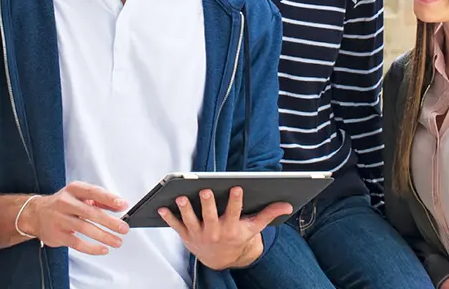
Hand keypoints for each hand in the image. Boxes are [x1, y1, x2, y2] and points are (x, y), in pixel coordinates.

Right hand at [21, 181, 129, 254]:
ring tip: (117, 241)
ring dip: (104, 236)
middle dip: (110, 222)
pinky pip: (77, 243)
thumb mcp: (79, 196)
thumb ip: (100, 201)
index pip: (93, 192)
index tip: (123, 205)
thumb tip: (120, 206)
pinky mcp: (57, 234)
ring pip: (85, 229)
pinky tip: (102, 249)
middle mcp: (65, 203)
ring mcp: (60, 219)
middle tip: (123, 228)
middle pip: (91, 213)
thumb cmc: (62, 204)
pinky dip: (91, 248)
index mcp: (74, 190)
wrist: (36, 214)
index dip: (109, 199)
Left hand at [159, 187, 292, 270]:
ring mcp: (199, 234)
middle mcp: (215, 231)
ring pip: (191, 220)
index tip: (236, 188)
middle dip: (207, 203)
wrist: (221, 259)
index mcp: (232, 227)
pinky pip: (176, 226)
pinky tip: (161, 207)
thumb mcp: (254, 228)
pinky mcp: (186, 235)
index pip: (234, 212)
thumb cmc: (237, 237)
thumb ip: (269, 214)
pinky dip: (169, 217)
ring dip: (185, 209)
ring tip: (181, 197)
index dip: (235, 201)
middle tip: (205, 190)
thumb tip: (287, 205)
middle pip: (210, 215)